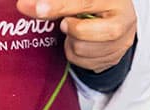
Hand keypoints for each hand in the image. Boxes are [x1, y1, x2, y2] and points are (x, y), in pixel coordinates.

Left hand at [19, 0, 137, 72]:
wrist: (117, 15)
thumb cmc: (94, 3)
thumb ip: (57, 1)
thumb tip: (26, 5)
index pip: (82, 2)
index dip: (57, 6)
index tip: (35, 9)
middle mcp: (124, 19)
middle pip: (84, 33)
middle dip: (70, 29)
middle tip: (67, 22)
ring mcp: (123, 42)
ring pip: (81, 50)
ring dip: (71, 42)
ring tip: (77, 31)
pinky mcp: (116, 58)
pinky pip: (85, 64)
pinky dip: (77, 54)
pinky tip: (83, 42)